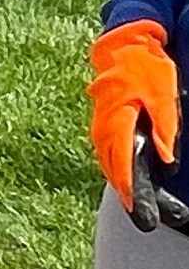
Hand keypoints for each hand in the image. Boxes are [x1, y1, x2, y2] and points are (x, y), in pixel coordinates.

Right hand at [89, 19, 180, 214]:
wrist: (125, 48)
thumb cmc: (147, 70)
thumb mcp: (163, 96)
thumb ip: (165, 128)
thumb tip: (167, 161)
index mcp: (118, 121)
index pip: (124, 163)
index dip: (133, 189)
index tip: (138, 209)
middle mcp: (104, 129)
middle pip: (115, 169)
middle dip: (129, 194)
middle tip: (142, 219)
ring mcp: (101, 129)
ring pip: (110, 164)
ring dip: (123, 184)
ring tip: (136, 206)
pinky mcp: (104, 127)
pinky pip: (109, 155)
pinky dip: (118, 170)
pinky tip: (127, 181)